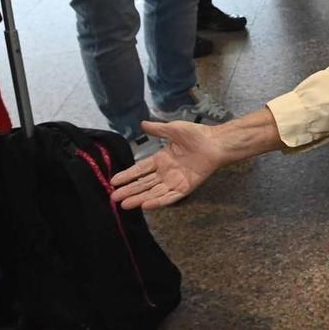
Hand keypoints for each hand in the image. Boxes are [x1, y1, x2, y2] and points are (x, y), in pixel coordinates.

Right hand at [111, 120, 226, 209]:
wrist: (215, 142)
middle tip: (114, 198)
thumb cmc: (196, 134)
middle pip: (143, 184)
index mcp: (161, 159)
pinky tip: (146, 205)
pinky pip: (170, 197)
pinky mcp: (185, 188)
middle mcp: (165, 172)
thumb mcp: (173, 129)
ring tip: (125, 205)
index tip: (113, 182)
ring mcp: (175, 181)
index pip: (140, 170)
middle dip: (129, 191)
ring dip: (139, 199)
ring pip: (153, 192)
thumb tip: (142, 124)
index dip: (127, 176)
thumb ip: (157, 129)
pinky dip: (158, 201)